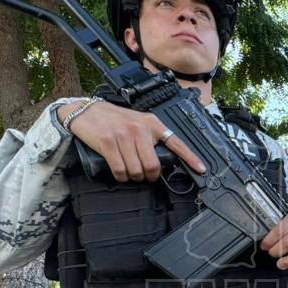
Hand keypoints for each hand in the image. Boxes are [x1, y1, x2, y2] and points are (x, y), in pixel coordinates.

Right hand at [58, 99, 204, 181]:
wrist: (87, 111)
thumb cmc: (114, 119)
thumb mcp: (138, 121)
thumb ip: (151, 137)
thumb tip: (161, 161)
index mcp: (152, 123)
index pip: (176, 142)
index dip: (190, 158)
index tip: (201, 169)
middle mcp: (140, 129)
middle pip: (154, 165)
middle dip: (149, 176)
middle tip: (144, 175)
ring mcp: (124, 135)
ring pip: (136, 170)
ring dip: (133, 177)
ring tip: (129, 172)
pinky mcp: (108, 142)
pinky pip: (120, 170)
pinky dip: (120, 176)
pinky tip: (119, 173)